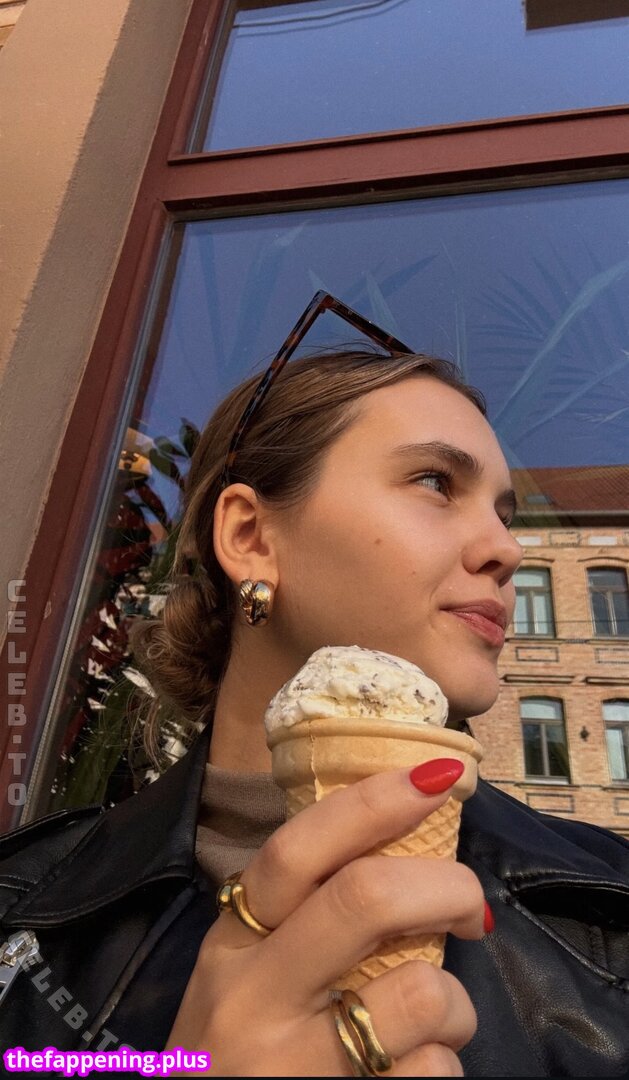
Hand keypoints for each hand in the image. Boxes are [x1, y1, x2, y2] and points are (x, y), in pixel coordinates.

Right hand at [166, 762, 486, 1075]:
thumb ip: (297, 923)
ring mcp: (292, 1063)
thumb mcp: (242, 981)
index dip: (373, 804)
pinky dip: (442, 1069)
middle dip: (446, 885)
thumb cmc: (232, 1059)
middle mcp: (253, 996)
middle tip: (470, 906)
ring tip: (441, 1021)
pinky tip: (416, 1075)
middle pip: (365, 897)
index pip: (296, 849)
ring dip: (456, 1004)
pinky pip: (429, 1075)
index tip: (435, 777)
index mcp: (232, 944)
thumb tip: (402, 853)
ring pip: (417, 993)